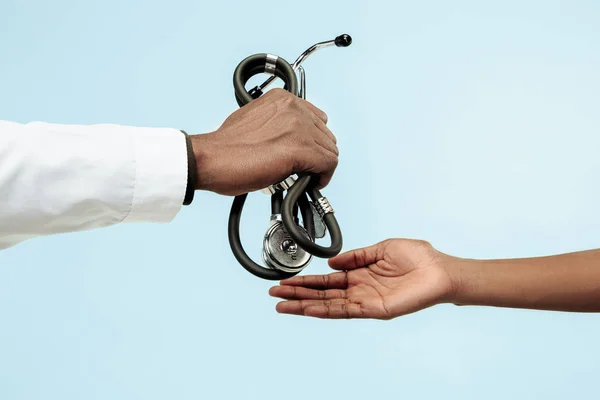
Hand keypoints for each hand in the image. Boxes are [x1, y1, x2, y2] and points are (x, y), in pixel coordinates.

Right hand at [190, 89, 337, 195]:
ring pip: (330, 149)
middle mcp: (293, 108)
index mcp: (282, 99)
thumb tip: (287, 142)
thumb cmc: (227, 147)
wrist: (212, 158)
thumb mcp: (254, 120)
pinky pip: (329, 163)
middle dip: (318, 154)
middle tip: (304, 168)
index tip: (307, 153)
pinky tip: (310, 182)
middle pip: (326, 134)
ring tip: (304, 176)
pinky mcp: (301, 148)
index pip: (316, 119)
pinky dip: (324, 176)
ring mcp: (299, 127)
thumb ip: (276, 125)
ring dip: (320, 166)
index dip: (313, 140)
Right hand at [269, 239, 457, 319]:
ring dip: (304, 305)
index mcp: (360, 274)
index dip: (306, 281)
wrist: (440, 270)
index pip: (326, 280)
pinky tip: (308, 309)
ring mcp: (365, 301)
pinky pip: (345, 310)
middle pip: (321, 293)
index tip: (287, 281)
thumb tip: (332, 261)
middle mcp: (359, 289)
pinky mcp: (374, 309)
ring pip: (328, 304)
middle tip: (274, 294)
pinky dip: (324, 310)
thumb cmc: (418, 258)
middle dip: (297, 294)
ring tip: (282, 305)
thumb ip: (355, 255)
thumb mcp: (381, 248)